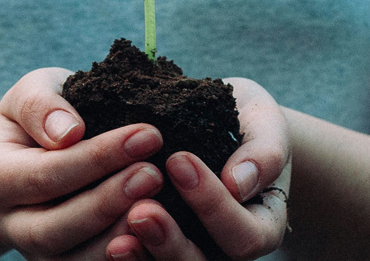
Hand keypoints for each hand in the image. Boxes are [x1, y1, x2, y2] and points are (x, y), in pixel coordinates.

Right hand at [0, 67, 165, 259]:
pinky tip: (157, 233)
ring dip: (118, 236)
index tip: (148, 135)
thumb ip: (41, 106)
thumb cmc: (43, 112)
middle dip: (108, 202)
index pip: (46, 174)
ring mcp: (34, 251)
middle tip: (154, 174)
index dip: (98, 157)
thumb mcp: (34, 90)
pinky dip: (123, 255)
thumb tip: (68, 132)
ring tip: (158, 204)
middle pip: (54, 228)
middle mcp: (7, 224)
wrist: (41, 143)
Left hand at [105, 77, 290, 259]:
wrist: (221, 125)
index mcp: (261, 226)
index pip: (243, 235)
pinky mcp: (158, 247)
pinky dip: (125, 256)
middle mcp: (225, 250)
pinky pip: (143, 260)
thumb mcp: (264, 124)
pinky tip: (104, 239)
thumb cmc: (247, 123)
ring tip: (116, 237)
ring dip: (142, 257)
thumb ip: (264, 152)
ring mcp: (191, 251)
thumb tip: (238, 183)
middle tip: (141, 210)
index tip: (179, 159)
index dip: (212, 205)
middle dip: (170, 241)